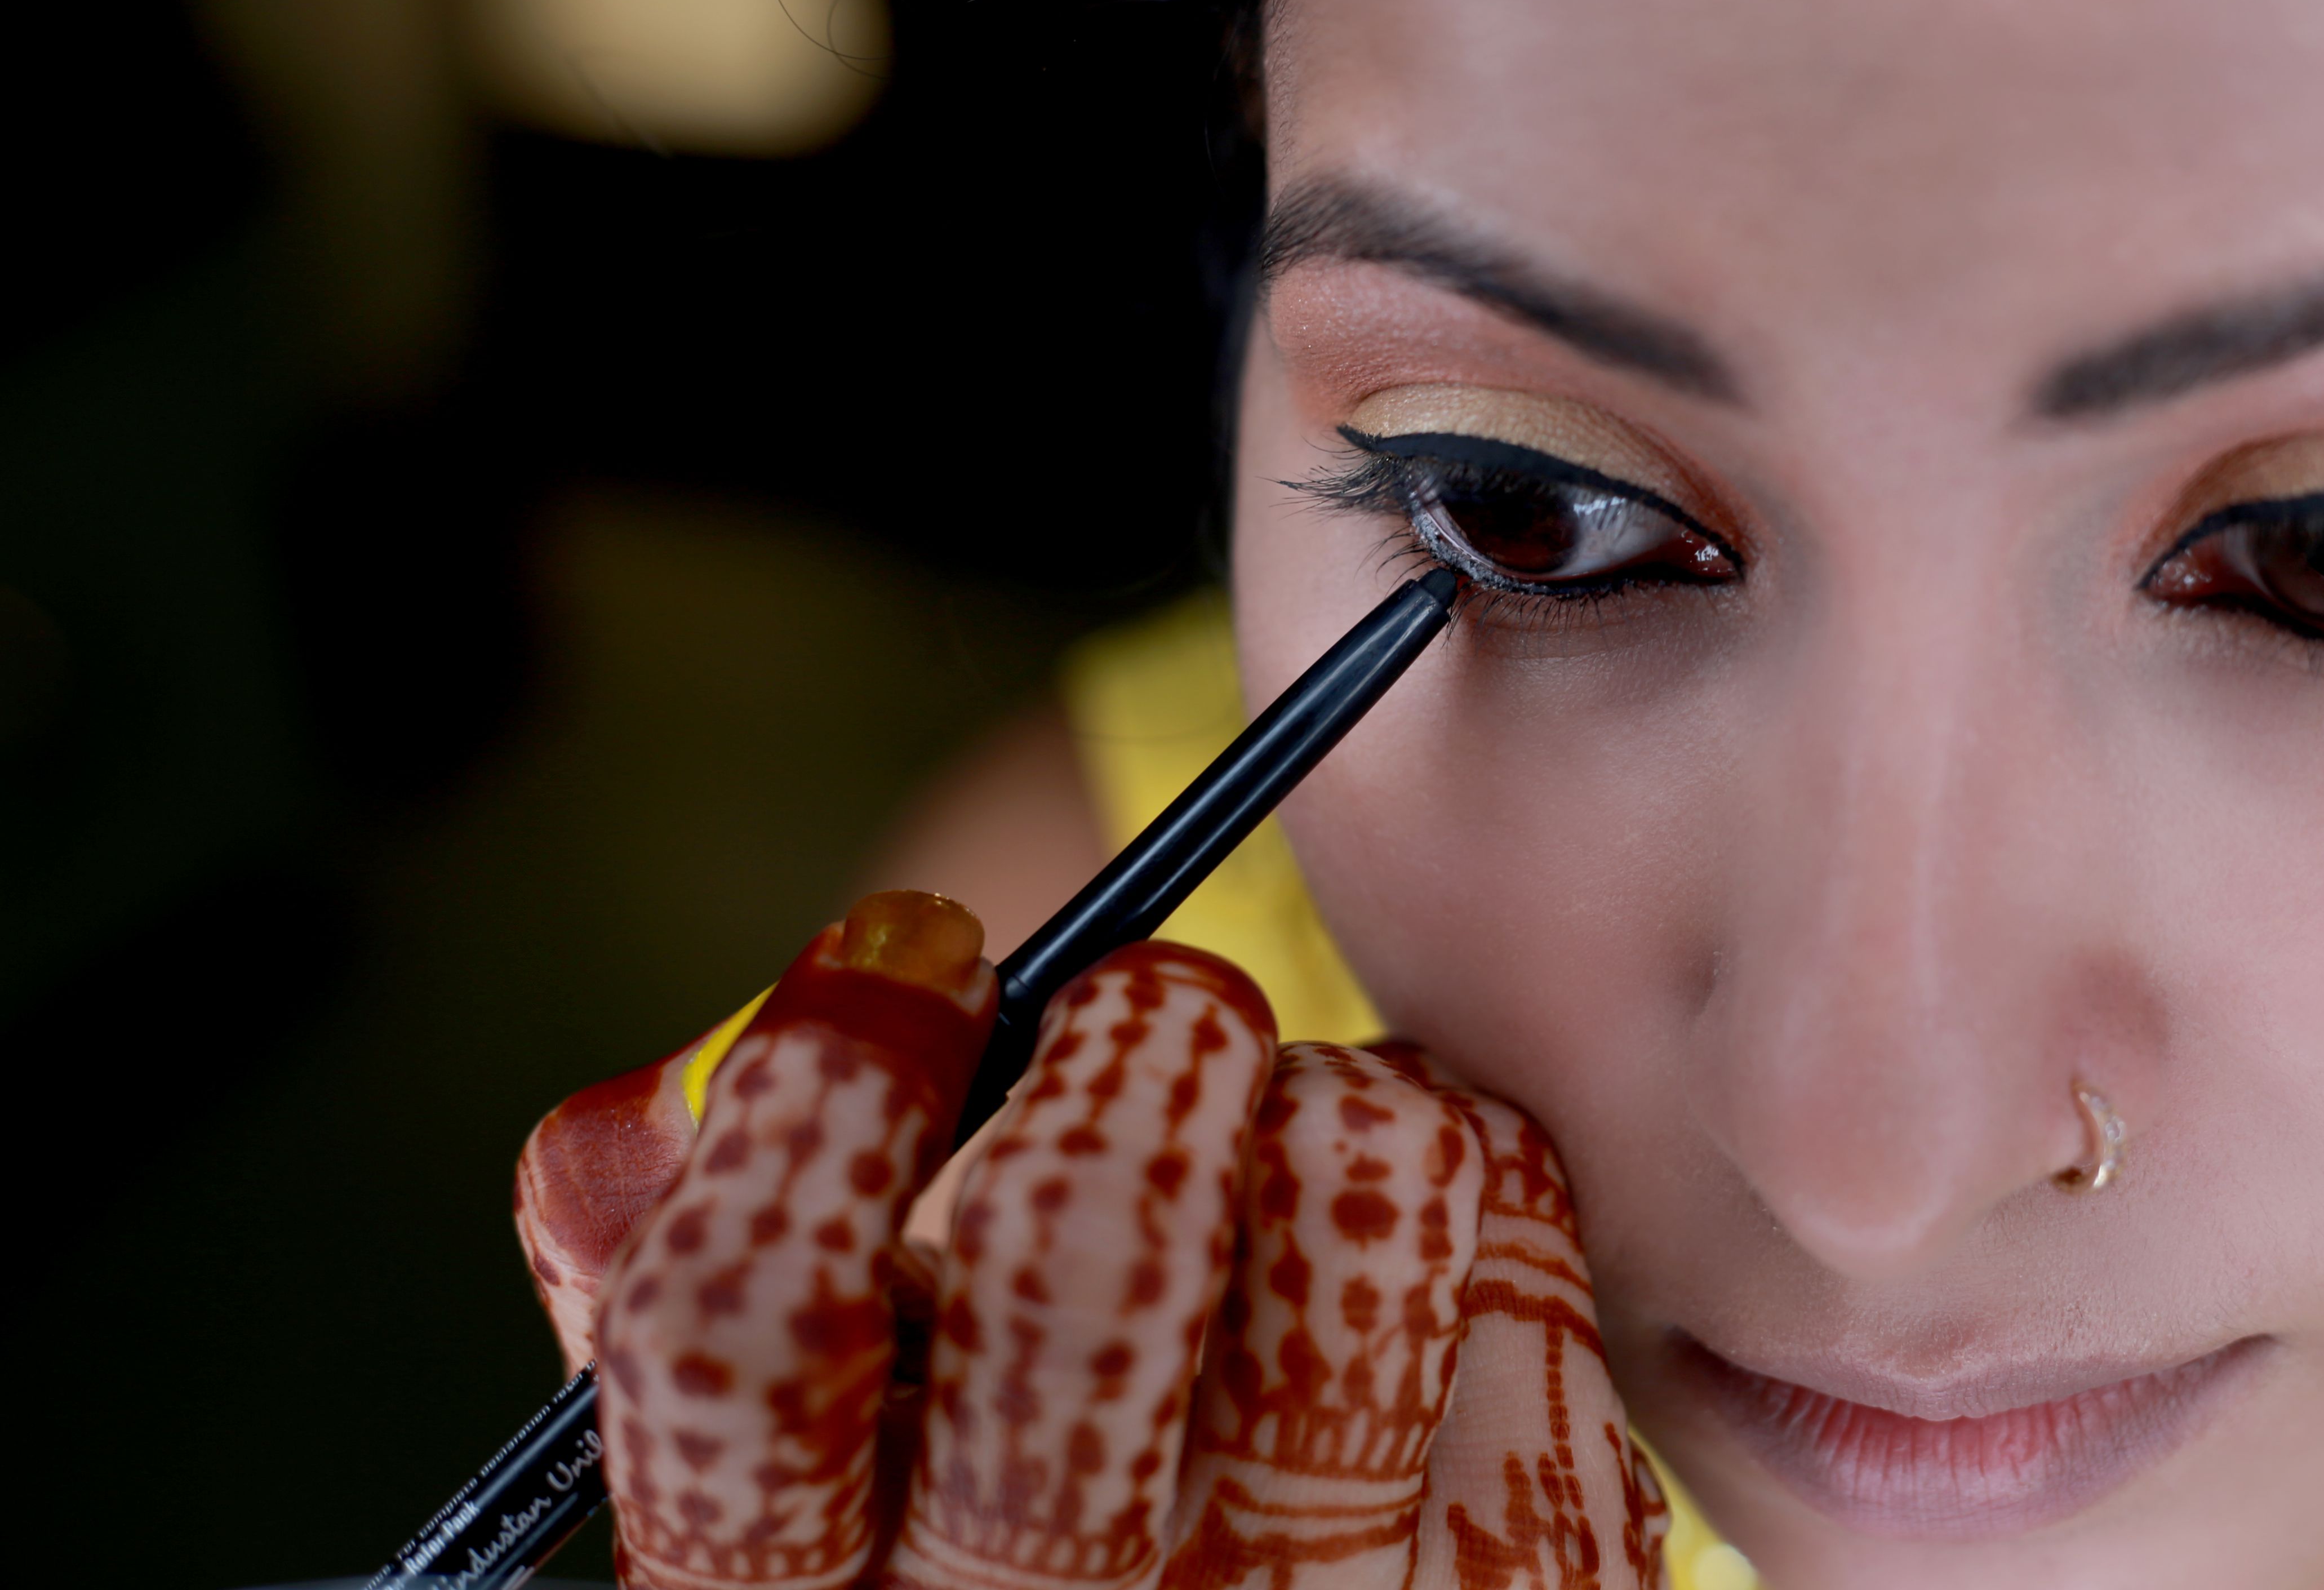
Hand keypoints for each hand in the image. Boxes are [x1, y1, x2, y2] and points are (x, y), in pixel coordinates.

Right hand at [514, 891, 1670, 1587]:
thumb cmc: (983, 1554)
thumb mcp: (794, 1486)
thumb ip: (688, 1298)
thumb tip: (644, 1105)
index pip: (748, 1334)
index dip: (821, 1095)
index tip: (903, 954)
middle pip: (1078, 1252)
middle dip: (1125, 1046)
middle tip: (1145, 1003)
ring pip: (1352, 1182)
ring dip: (1311, 1086)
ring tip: (1280, 1123)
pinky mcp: (1519, 1568)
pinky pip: (1519, 1231)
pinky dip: (1461, 1162)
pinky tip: (1408, 1220)